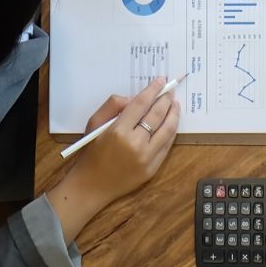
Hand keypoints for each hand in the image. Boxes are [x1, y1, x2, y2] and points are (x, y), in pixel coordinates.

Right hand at [66, 79, 180, 210]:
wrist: (91, 186)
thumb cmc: (90, 151)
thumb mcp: (94, 123)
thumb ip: (112, 105)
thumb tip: (134, 98)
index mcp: (118, 131)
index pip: (141, 104)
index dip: (153, 90)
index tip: (160, 80)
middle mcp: (135, 144)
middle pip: (157, 115)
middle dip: (166, 99)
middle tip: (170, 90)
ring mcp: (146, 158)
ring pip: (167, 130)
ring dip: (174, 114)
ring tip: (175, 104)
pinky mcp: (152, 169)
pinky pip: (167, 146)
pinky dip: (171, 131)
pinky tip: (171, 123)